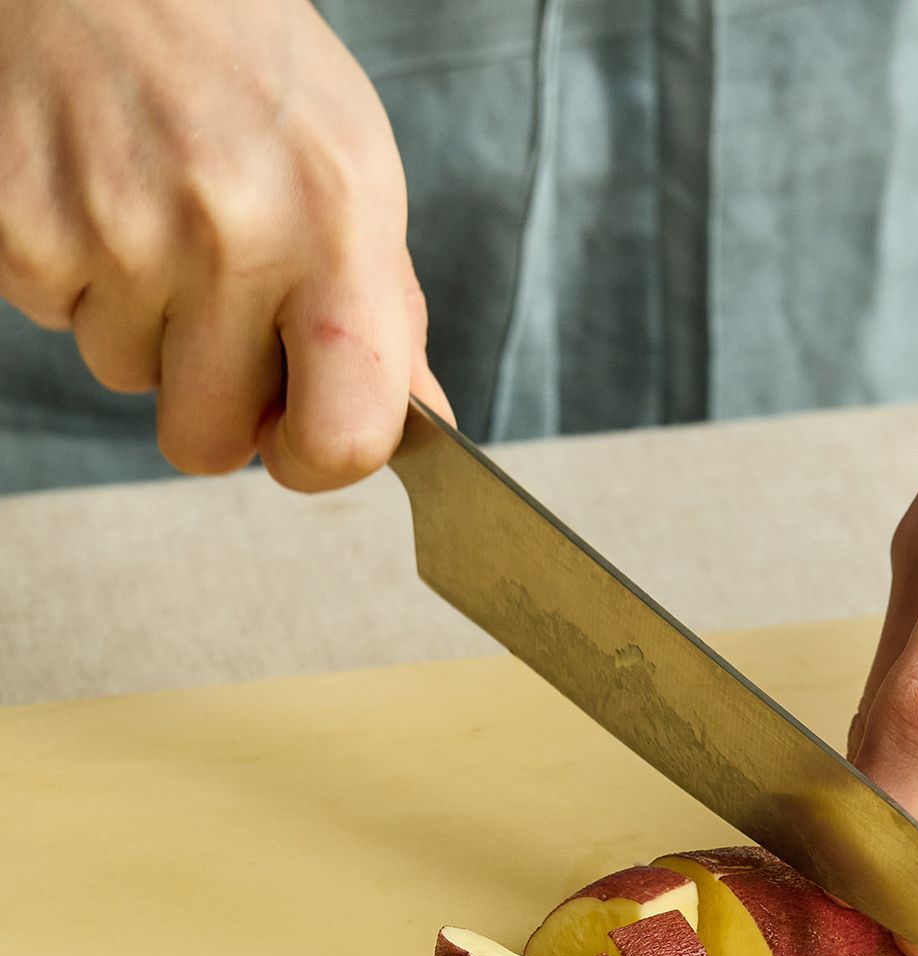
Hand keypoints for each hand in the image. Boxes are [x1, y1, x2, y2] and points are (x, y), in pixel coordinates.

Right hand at [0, 0, 449, 488]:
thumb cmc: (255, 80)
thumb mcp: (357, 179)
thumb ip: (390, 316)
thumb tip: (427, 429)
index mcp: (339, 230)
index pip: (342, 438)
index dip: (315, 464)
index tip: (300, 442)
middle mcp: (231, 234)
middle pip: (206, 444)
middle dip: (215, 406)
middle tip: (222, 319)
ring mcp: (115, 231)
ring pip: (125, 378)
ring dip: (146, 326)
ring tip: (161, 221)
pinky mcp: (21, 224)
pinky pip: (55, 320)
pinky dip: (77, 277)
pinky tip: (102, 197)